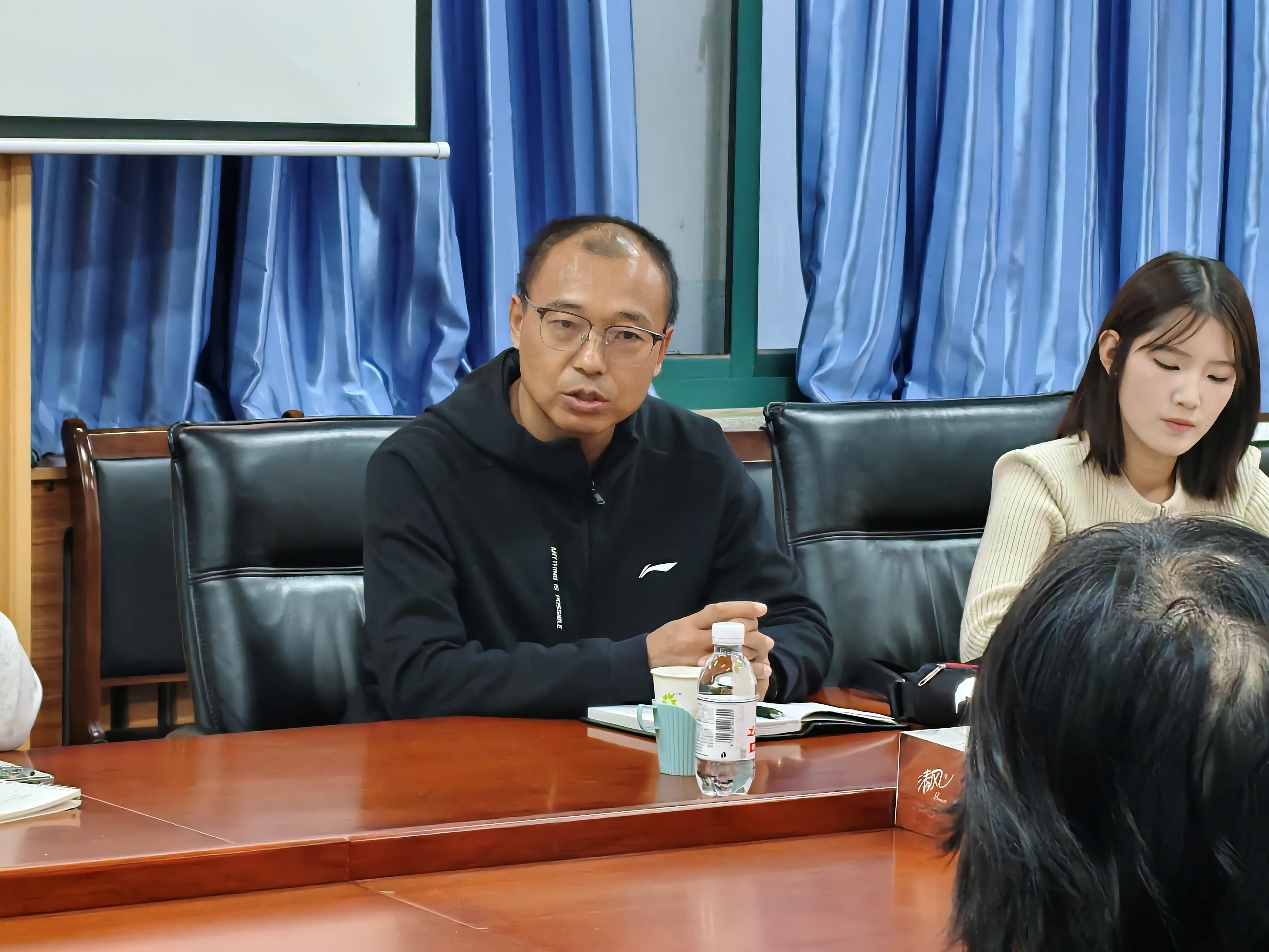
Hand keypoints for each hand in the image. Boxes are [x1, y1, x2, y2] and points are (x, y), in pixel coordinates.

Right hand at [646, 601, 773, 696]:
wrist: (641, 664)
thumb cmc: (663, 642)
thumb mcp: (679, 624)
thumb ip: (702, 622)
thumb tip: (730, 619)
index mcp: (689, 623)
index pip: (719, 611)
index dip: (743, 608)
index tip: (762, 608)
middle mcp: (694, 640)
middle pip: (730, 632)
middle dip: (753, 634)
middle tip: (766, 639)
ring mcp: (696, 660)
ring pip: (731, 655)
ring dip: (753, 656)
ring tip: (766, 658)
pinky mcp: (698, 678)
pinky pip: (725, 676)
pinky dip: (742, 675)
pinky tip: (755, 675)